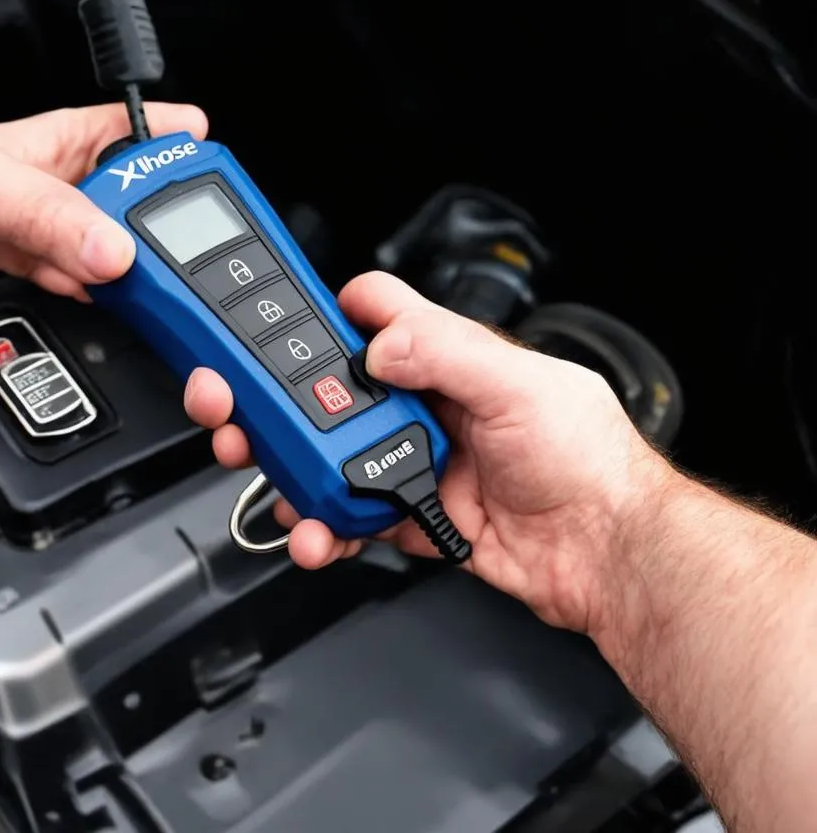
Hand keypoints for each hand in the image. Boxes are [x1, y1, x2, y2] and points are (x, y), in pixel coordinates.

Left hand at [0, 69, 206, 295]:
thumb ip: (26, 207)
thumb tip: (106, 246)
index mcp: (8, 138)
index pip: (102, 133)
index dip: (154, 134)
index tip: (202, 146)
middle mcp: (1, 178)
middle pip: (95, 197)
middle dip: (145, 212)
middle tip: (188, 241)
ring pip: (66, 240)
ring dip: (109, 259)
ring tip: (153, 277)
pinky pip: (28, 269)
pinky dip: (65, 281)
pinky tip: (90, 290)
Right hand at [184, 270, 667, 633]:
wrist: (610, 554)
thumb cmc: (590, 460)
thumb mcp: (523, 387)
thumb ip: (449, 354)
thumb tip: (381, 345)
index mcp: (451, 360)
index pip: (381, 316)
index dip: (333, 311)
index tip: (288, 322)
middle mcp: (429, 407)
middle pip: (340, 394)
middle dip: (291, 406)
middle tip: (254, 420)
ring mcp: (420, 462)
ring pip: (337, 461)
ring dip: (301, 476)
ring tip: (287, 491)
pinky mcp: (417, 515)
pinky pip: (357, 519)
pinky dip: (330, 529)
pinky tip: (322, 534)